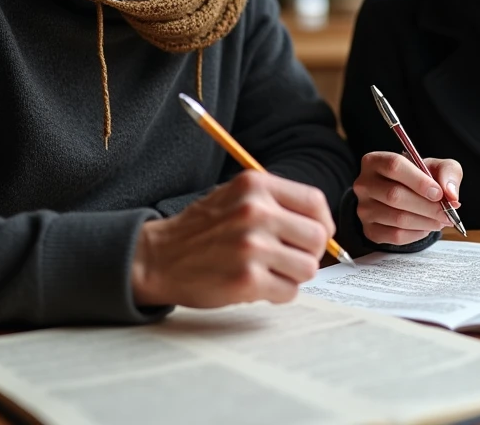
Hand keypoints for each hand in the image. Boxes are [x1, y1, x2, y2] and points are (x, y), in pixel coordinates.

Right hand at [131, 171, 333, 307]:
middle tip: (289, 259)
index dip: (321, 224)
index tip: (312, 236)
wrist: (157, 257)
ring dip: (293, 275)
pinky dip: (279, 293)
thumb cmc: (201, 230)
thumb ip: (276, 203)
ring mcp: (252, 246)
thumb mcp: (235, 196)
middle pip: (317, 238)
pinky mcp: (246, 279)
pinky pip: (289, 291)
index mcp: (256, 186)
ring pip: (308, 268)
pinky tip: (258, 285)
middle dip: (308, 253)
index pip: (315, 203)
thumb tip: (322, 227)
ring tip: (270, 271)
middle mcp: (256, 212)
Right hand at [354, 151, 461, 244]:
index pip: (394, 166)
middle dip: (427, 206)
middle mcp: (364, 184)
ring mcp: (364, 209)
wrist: (405, 196)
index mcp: (375, 161)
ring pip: (397, 218)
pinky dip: (417, 234)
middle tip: (447, 213)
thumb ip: (448, 173)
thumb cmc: (419, 178)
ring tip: (440, 220)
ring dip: (426, 221)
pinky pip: (396, 235)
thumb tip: (450, 194)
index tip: (438, 193)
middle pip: (394, 195)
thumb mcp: (436, 166)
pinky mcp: (370, 230)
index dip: (419, 181)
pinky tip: (426, 226)